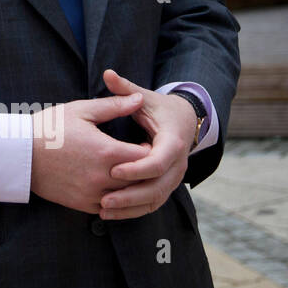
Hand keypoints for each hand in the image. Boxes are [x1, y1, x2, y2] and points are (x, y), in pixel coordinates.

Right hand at [29, 92, 153, 214]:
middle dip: (144, 170)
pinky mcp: (82, 204)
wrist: (20, 154)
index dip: (149, 150)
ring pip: (127, 197)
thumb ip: (113, 106)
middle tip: (140, 159)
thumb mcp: (80, 110)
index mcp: (106, 151)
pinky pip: (110, 208)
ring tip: (128, 173)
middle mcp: (102, 177)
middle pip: (140, 180)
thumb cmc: (49, 128)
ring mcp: (92, 193)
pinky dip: (116, 199)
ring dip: (131, 186)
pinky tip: (111, 186)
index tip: (143, 144)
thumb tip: (139, 99)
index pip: (146, 157)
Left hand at [96, 69, 196, 219]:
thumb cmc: (159, 107)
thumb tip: (108, 73)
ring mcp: (174, 177)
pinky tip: (111, 213)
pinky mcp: (167, 185)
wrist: (184, 121)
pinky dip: (134, 210)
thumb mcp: (145, 97)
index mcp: (173, 141)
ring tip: (103, 209)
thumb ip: (126, 90)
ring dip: (130, 207)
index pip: (158, 161)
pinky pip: (152, 203)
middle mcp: (178, 163)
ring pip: (155, 199)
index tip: (112, 170)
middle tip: (103, 199)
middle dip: (130, 194)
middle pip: (157, 186)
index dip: (136, 168)